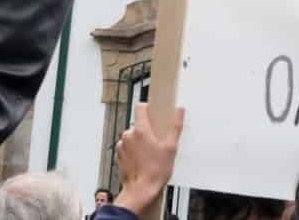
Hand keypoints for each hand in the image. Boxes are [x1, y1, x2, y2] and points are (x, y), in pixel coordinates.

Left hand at [113, 103, 184, 217]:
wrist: (140, 190)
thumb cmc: (155, 172)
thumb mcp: (171, 148)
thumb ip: (175, 127)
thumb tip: (179, 111)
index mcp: (141, 130)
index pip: (140, 107)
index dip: (147, 108)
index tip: (153, 113)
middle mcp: (129, 135)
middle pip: (138, 124)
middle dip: (147, 130)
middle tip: (156, 142)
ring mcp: (122, 145)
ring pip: (132, 136)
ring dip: (139, 142)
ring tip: (149, 154)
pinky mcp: (118, 155)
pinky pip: (127, 147)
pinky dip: (133, 151)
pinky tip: (141, 160)